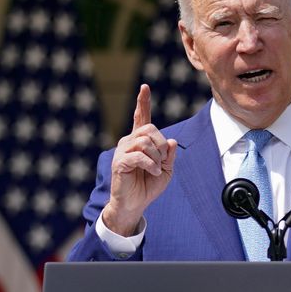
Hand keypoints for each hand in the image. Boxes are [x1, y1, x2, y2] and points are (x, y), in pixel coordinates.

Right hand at [101, 84, 176, 235]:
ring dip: (156, 156)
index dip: (143, 102)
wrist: (135, 204)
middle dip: (161, 144)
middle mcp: (129, 142)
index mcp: (140, 141)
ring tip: (155, 169)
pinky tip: (152, 172)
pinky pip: (139, 155)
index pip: (141, 117)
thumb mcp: (166, 170)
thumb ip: (170, 155)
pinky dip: (151, 164)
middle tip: (161, 160)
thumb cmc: (148, 186)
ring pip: (145, 141)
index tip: (144, 87)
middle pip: (150, 129)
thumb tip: (171, 141)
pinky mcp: (119, 162)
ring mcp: (122, 150)